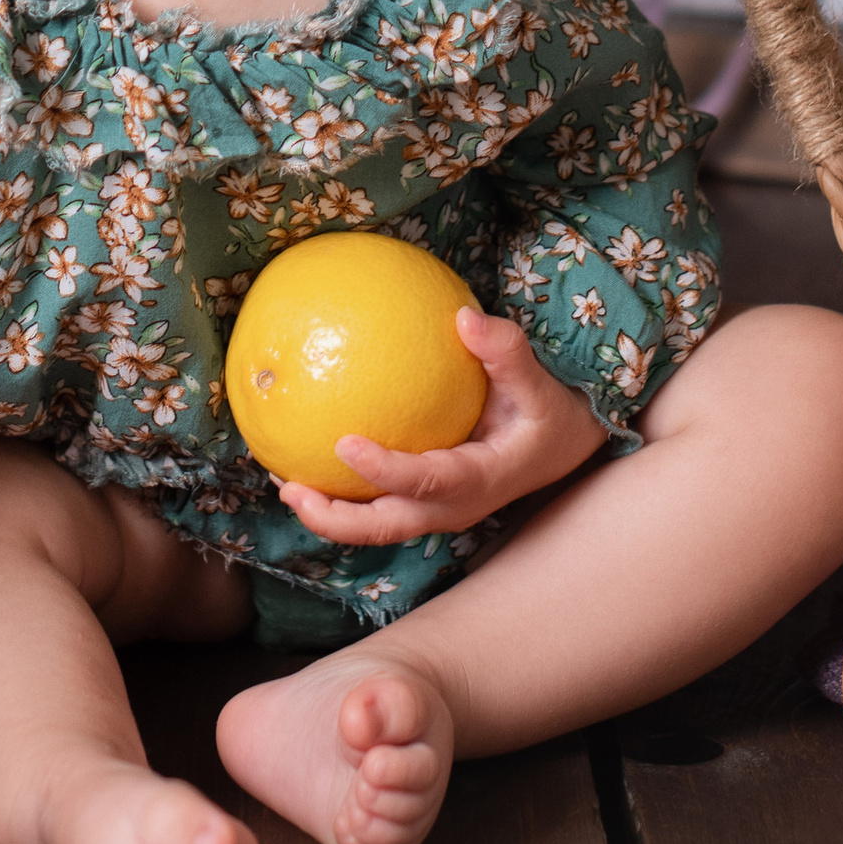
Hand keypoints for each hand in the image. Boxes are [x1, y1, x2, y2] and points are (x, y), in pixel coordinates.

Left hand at [278, 306, 605, 545]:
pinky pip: (376, 504)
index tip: (344, 443)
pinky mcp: (423, 503)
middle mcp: (451, 508)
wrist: (560, 448)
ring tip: (281, 478)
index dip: (384, 470)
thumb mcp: (539, 384)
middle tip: (290, 486)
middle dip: (332, 517)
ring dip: (326, 510)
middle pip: (383, 527)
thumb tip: (464, 316)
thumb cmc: (547, 414)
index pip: (424, 483)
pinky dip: (340, 491)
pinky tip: (308, 456)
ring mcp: (434, 512)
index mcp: (478, 481)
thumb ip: (505, 351)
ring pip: (372, 524)